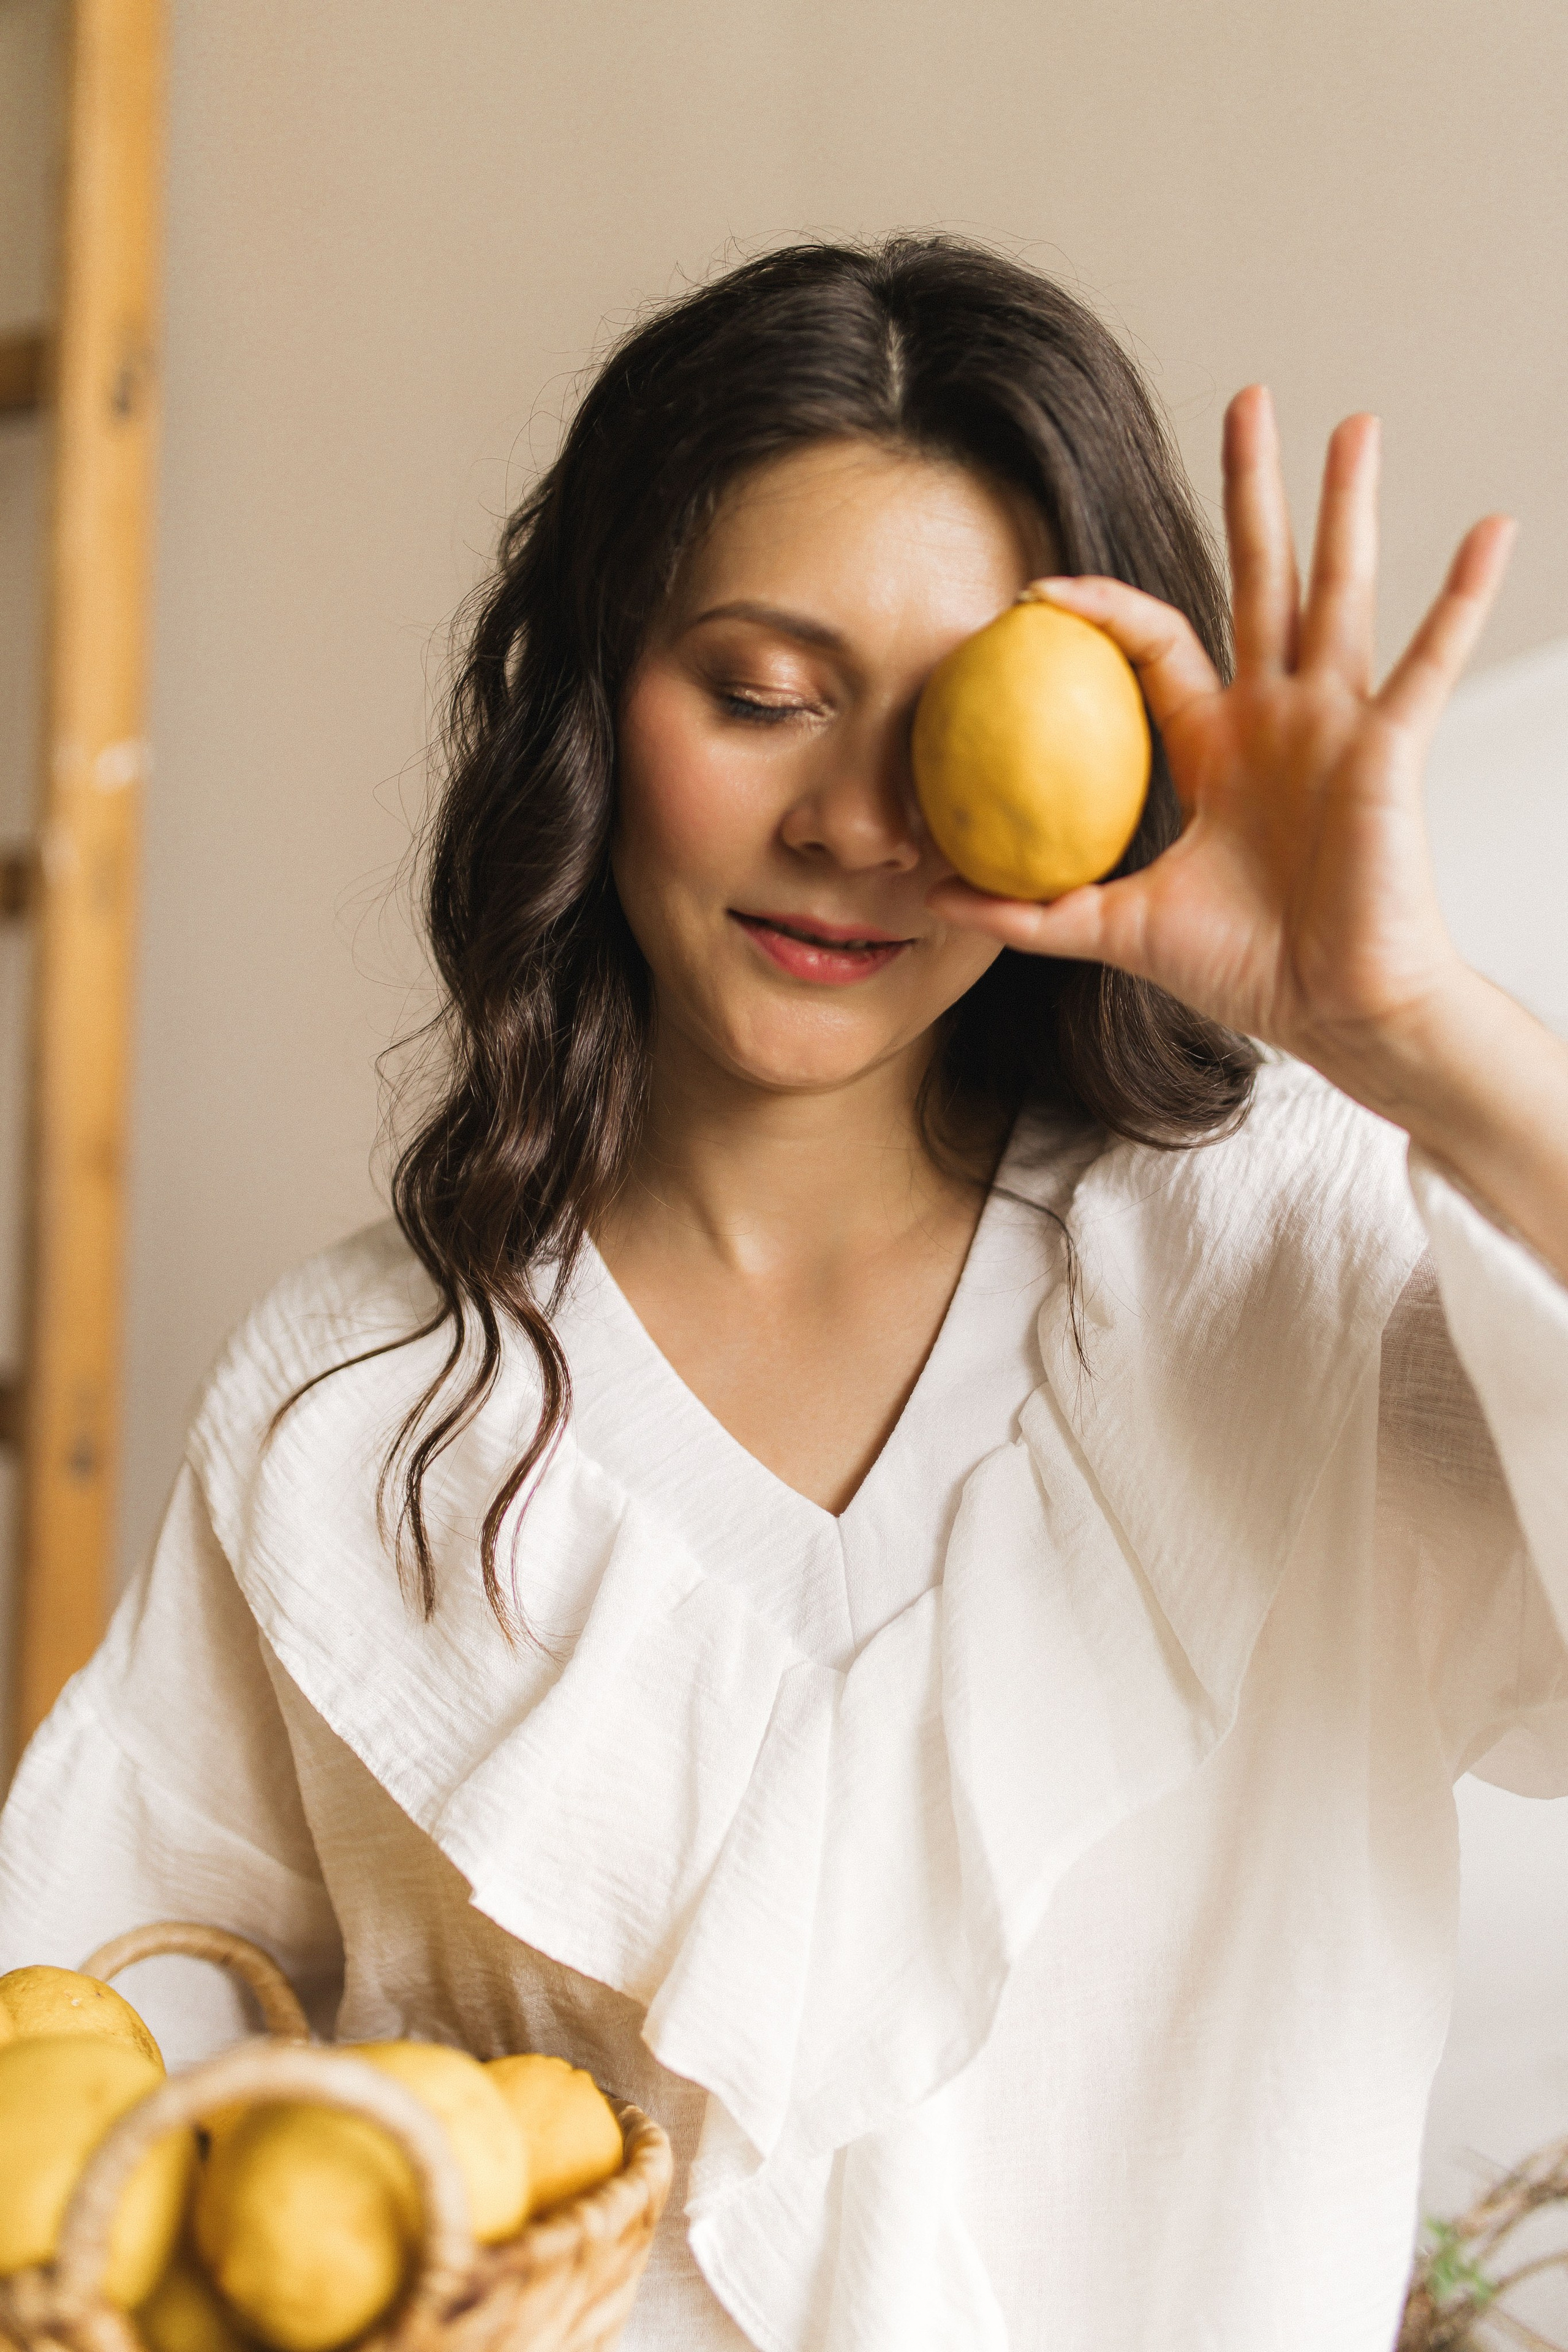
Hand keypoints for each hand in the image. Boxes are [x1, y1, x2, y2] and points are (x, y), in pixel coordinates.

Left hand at [927, 386, 1514, 1097]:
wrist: (1333, 1011)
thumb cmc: (1246, 971)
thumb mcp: (1119, 929)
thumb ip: (1033, 910)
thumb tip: (933, 900)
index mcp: (1218, 745)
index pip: (1156, 646)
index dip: (1101, 609)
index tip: (1039, 591)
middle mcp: (1280, 716)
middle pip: (1260, 578)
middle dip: (1252, 492)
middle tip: (1247, 401)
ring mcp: (1339, 723)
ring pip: (1339, 590)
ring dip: (1346, 507)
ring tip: (1352, 424)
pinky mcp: (1390, 746)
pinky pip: (1429, 660)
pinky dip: (1461, 597)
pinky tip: (1493, 529)